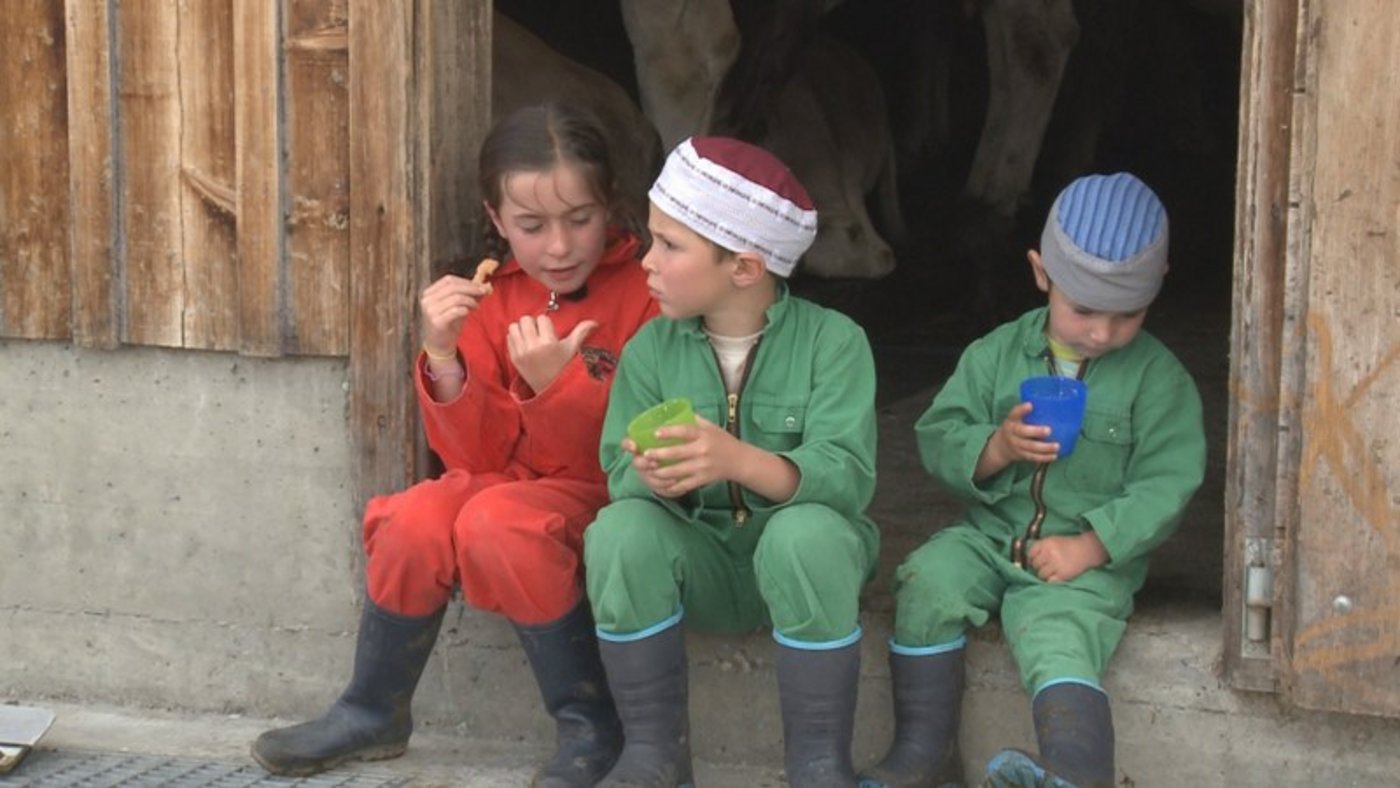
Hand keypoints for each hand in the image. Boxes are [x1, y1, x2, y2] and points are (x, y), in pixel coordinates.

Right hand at [420, 274, 491, 356]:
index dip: (465, 281)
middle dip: (471, 289)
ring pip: (456, 298)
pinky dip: (465, 309)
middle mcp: (427, 300)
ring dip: (470, 300)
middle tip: (483, 292)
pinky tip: (469, 312)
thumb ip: (467, 295)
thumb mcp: (457, 306)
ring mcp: (430, 311)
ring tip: (476, 306)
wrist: (439, 345)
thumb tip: (483, 286)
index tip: (479, 285)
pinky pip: (455, 310)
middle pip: (453, 287)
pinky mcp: (436, 322)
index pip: (448, 280)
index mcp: (429, 293)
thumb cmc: (448, 324)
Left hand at [507, 315, 597, 393]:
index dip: (546, 323)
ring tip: (530, 336)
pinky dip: (515, 338)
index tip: (549, 332)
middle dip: (532, 323)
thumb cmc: (563, 367)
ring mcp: (521, 353)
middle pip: (525, 320)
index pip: (542, 319)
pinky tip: (524, 344)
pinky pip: (508, 338)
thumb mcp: (573, 349)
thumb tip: (594, 322)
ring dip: (521, 329)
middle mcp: (533, 347)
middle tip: (539, 332)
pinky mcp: (514, 358)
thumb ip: (582, 332)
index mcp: (548, 343)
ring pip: (514, 327)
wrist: (550, 388)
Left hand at [623, 414, 740, 497]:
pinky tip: (663, 484)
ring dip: (662, 471)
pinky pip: (685, 485)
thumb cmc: (723, 441)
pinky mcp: (703, 480)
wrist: (740, 461)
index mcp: (704, 435)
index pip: (685, 431)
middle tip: (646, 454)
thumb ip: (695, 419)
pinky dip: (673, 486)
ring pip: (678, 471)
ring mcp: (703, 467)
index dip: (670, 432)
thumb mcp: (712, 427)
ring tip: (650, 470)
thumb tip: (677, 411)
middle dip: (660, 455)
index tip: (655, 432)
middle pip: (678, 453)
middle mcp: (703, 451)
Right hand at [989, 401, 1060, 465]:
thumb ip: (1028, 413)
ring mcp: (1016, 445)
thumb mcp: (1016, 419)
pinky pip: (1033, 457)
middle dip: (1036, 431)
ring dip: (1044, 448)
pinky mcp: (1021, 455)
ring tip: (1057, 446)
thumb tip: (1052, 405)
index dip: (1022, 410)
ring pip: (1030, 447)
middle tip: (1049, 430)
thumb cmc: (1015, 427)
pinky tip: (1054, 456)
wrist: (1001, 447)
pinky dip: (1044, 457)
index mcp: (1011, 420)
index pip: (1015, 413)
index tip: (1030, 405)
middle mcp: (1012, 432)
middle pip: (1023, 432)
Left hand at [1027, 531, 1108, 582]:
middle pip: (1035, 565)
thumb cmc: (1068, 545)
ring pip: (1041, 574)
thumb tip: (1028, 558)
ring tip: (1052, 572)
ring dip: (1044, 575)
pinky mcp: (1063, 575)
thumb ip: (1040, 547)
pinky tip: (1055, 577)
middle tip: (1046, 566)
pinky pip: (1049, 581)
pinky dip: (1051, 580)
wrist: (1087, 550)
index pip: (1030, 553)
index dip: (1032, 558)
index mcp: (1046, 543)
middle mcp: (1050, 553)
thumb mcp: (1053, 540)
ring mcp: (1056, 564)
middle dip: (1039, 567)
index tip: (1036, 560)